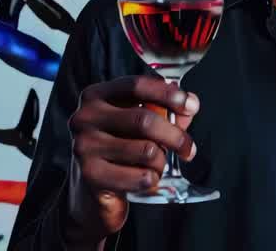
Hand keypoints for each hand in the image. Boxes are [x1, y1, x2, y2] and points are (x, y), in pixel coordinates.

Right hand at [64, 76, 199, 244]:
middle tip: (188, 149)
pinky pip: (141, 176)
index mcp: (96, 96)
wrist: (91, 188)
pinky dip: (152, 179)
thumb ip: (163, 110)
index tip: (192, 105)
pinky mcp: (91, 175)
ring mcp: (84, 146)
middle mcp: (85, 117)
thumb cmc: (118, 146)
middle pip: (144, 120)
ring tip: (156, 165)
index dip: (168, 94)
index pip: (136, 86)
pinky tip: (145, 179)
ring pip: (146, 150)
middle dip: (175, 136)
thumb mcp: (136, 123)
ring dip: (161, 161)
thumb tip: (190, 103)